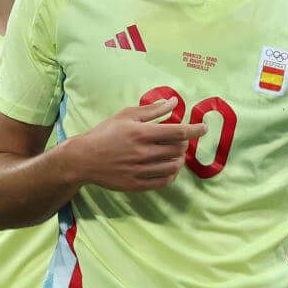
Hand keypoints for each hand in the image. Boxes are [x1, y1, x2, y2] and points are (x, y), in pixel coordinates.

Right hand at [65, 94, 204, 191]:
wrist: (83, 159)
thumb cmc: (105, 134)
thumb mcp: (126, 116)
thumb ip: (152, 111)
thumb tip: (173, 102)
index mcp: (141, 133)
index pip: (178, 132)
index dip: (195, 129)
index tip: (204, 128)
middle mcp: (143, 153)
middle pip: (178, 149)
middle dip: (185, 143)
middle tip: (180, 140)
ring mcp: (140, 171)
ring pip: (174, 167)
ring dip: (179, 159)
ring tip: (175, 154)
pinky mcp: (137, 185)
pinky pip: (164, 181)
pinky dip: (171, 174)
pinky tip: (168, 168)